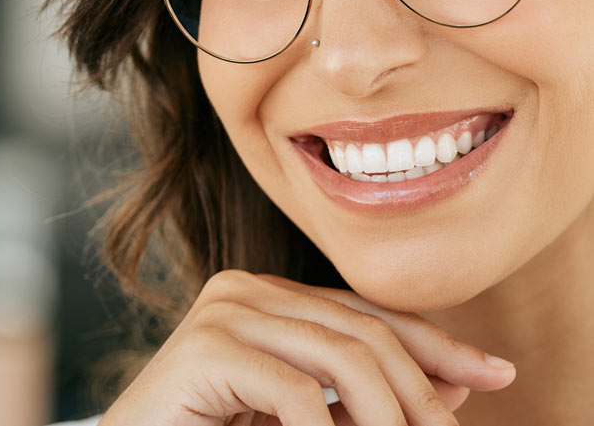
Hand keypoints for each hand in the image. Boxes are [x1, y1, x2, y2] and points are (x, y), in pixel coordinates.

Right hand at [99, 269, 515, 425]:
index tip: (494, 373)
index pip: (367, 312)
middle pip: (361, 331)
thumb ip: (365, 398)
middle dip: (421, 387)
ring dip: (389, 416)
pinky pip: (294, 391)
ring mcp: (225, 310)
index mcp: (270, 295)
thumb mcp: (305, 416)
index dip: (435, 342)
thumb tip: (454, 387)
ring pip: (340, 356)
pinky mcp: (206, 346)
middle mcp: (248, 288)